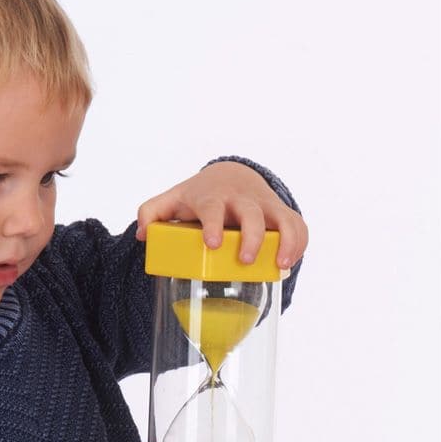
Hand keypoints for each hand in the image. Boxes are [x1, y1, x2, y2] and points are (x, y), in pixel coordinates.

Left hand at [135, 161, 307, 268]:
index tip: (212, 244)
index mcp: (212, 198)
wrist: (230, 176)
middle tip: (245, 260)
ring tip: (281, 266)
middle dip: (252, 237)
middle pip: (251, 215)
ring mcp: (264, 206)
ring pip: (283, 219)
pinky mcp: (281, 213)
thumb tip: (141, 234)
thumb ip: (151, 213)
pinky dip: (299, 243)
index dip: (213, 225)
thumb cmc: (198, 195)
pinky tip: (290, 263)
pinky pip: (298, 225)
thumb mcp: (172, 200)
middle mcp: (240, 200)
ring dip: (286, 241)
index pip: (212, 208)